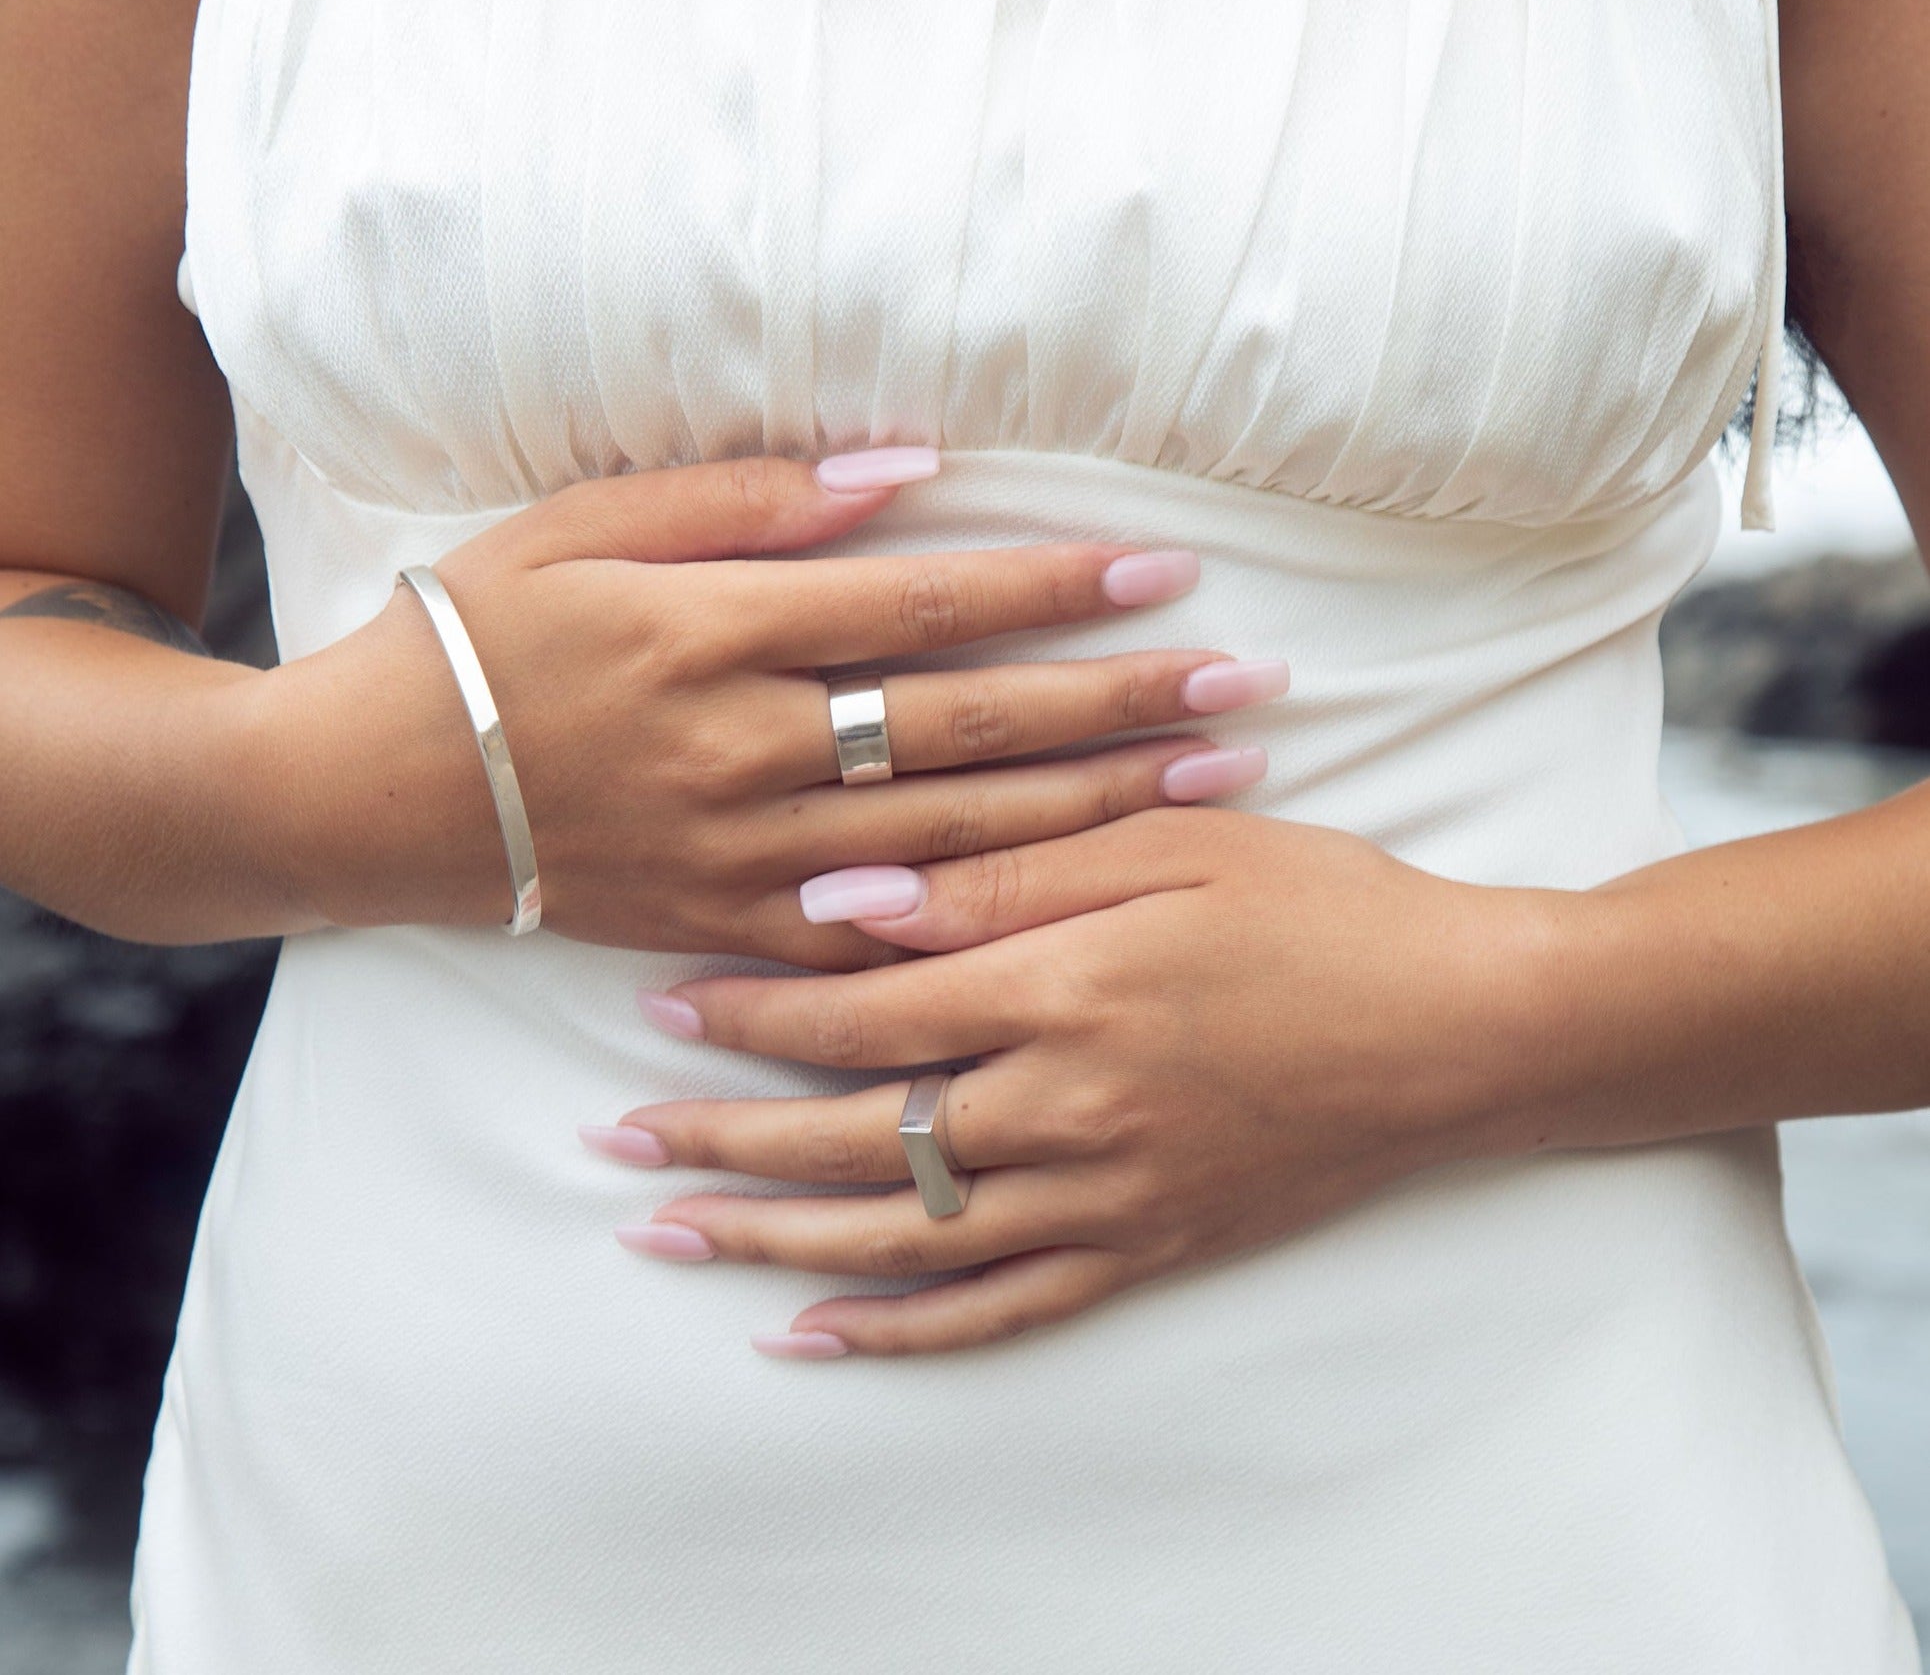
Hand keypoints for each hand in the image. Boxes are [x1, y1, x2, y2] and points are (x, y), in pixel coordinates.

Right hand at [258, 451, 1291, 962]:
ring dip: (1093, 811)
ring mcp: (740, 854)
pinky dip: (983, 921)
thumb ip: (748, 501)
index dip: (1051, 590)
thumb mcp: (585, 525)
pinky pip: (878, 936)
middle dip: (1119, 707)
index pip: (923, 610)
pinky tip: (1081, 907)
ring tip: (1212, 785)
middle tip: (1245, 691)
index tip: (1165, 576)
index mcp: (712, 636)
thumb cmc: (481, 634)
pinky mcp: (728, 926)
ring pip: (953, 841)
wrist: (375, 795)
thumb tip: (904, 472)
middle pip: (969, 732)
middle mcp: (741, 751)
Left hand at [593, 808, 1553, 1354]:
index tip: (667, 1007)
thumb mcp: (1173, 846)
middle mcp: (1062, 1107)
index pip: (860, 1012)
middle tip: (619, 1132)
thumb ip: (1008, 873)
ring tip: (671, 1231)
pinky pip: (1000, 1310)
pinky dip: (903, 1332)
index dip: (754, 1013)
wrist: (1462, 1031)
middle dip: (723, 1134)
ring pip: (900, 1237)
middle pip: (852, 1136)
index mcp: (1059, 988)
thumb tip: (855, 893)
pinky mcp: (1145, 1248)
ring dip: (773, 1235)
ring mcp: (1102, 1194)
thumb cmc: (1324, 911)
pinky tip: (819, 1334)